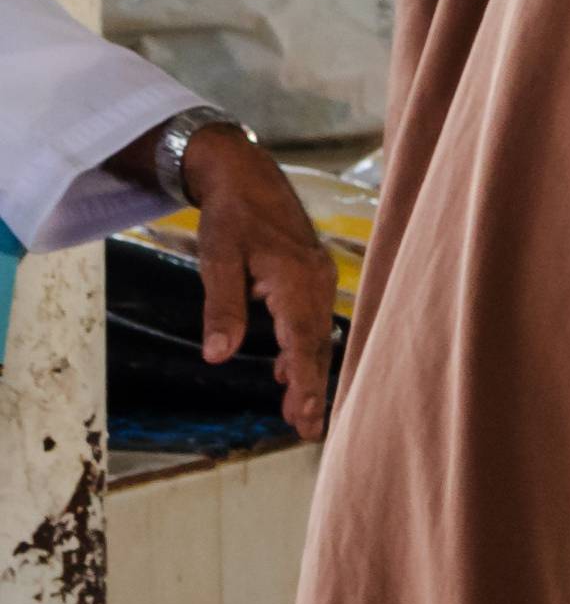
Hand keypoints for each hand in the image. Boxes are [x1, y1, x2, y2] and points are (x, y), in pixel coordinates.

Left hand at [178, 127, 337, 439]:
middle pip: (316, 345)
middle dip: (312, 388)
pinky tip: (289, 369)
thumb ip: (222, 309)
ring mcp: (318, 279)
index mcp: (296, 280)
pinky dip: (302, 348)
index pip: (302, 341)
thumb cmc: (231, 215)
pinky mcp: (311, 277)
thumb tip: (218, 356)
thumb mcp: (218, 260)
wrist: (246, 174)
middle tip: (307, 429)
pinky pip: (311, 320)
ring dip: (307, 373)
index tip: (305, 414)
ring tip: (299, 413)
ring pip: (315, 335)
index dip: (305, 381)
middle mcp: (316, 282)